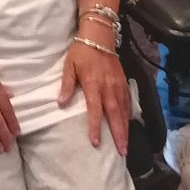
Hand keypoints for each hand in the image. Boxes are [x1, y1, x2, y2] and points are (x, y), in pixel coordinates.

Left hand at [58, 39, 129, 154]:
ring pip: (124, 111)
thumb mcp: (69, 66)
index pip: (95, 110)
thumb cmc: (81, 52)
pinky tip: (128, 124)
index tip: (96, 143)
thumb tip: (61, 103)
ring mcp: (118, 85)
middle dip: (119, 134)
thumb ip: (66, 85)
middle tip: (122, 152)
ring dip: (126, 128)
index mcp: (93, 85)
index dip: (95, 127)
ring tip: (126, 145)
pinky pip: (128, 101)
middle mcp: (108, 87)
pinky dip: (129, 115)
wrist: (100, 36)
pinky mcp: (124, 82)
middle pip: (114, 115)